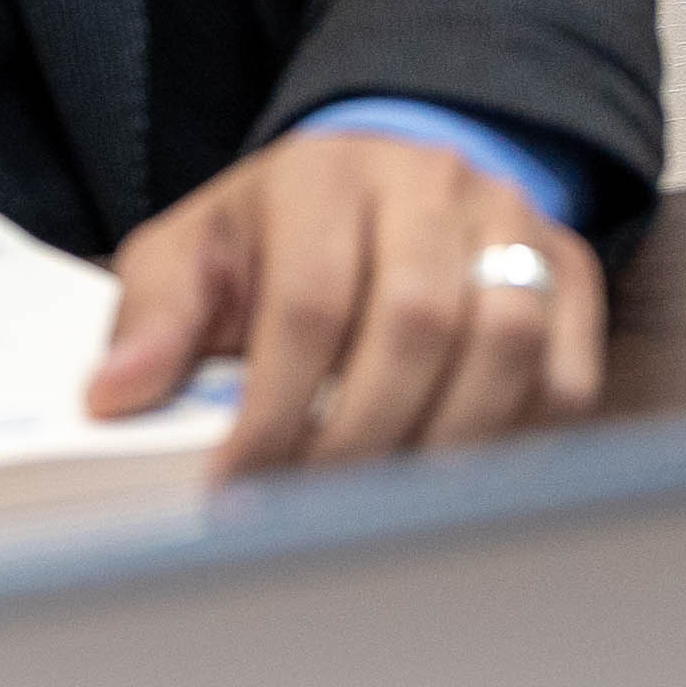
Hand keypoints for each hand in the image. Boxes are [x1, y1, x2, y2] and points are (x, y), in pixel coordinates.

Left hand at [92, 125, 601, 479]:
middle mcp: (430, 183)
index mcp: (325, 174)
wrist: (383, 173)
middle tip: (310, 513)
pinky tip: (456, 476)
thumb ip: (153, 317)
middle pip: (416, 323)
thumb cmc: (280, 232)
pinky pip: (568, 369)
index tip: (237, 489)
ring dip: (443, 446)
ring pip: (505, 343)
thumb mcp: (196, 250)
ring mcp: (510, 220)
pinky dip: (517, 438)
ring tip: (385, 506)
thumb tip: (116, 395)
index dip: (275, 411)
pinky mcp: (569, 267)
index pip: (309, 301)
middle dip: (358, 442)